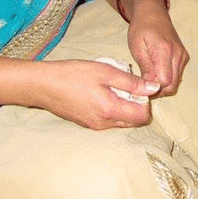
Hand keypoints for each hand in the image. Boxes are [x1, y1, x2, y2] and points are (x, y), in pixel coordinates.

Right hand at [38, 58, 160, 129]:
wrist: (43, 85)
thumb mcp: (106, 72)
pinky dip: (112, 110)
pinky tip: (102, 93)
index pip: (142, 117)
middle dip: (136, 106)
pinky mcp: (86, 124)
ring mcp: (93, 126)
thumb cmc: (73, 74)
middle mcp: (103, 124)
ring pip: (120, 122)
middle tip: (127, 86)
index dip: (146, 102)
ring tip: (113, 88)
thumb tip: (154, 88)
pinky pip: (108, 121)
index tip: (138, 87)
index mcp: (110, 111)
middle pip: (133, 122)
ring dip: (124, 108)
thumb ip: (132, 82)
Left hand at [126, 0, 188, 98]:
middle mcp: (178, 54)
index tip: (140, 86)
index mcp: (165, 51)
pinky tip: (156, 74)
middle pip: (172, 85)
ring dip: (163, 87)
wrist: (153, 13)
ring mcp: (183, 56)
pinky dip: (168, 80)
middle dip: (158, 91)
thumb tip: (149, 86)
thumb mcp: (137, 48)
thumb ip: (146, 67)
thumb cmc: (141, 28)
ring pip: (176, 82)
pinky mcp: (184, 57)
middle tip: (143, 87)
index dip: (152, 88)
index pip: (164, 81)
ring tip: (148, 80)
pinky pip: (178, 75)